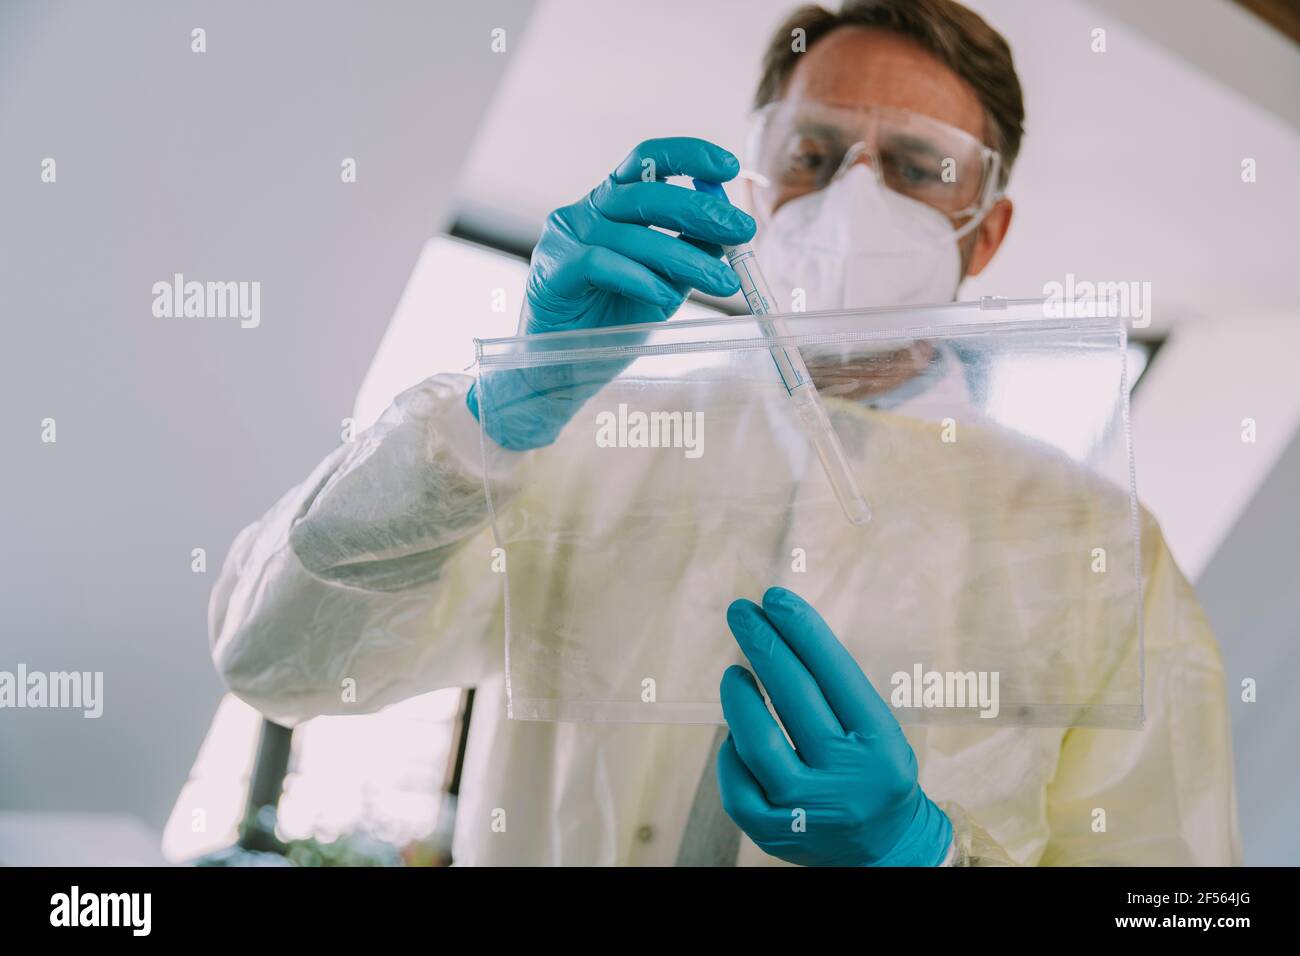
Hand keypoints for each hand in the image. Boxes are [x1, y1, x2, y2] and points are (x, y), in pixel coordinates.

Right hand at [467, 137, 754, 449]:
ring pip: (633, 234)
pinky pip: (602, 263)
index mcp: (611, 206)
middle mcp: (586, 212)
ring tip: (723, 283)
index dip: (689, 155)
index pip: (647, 161)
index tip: (729, 166)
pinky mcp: (552, 269)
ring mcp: (565, 237)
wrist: (563, 374)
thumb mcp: (662, 285)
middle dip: (702, 210)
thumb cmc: (610, 327)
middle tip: (743, 232)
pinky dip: (641, 279)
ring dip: (686, 258)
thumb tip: (731, 231)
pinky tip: (666, 297)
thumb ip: (689, 253)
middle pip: (647, 192)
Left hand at [718, 586, 952, 865]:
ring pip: (756, 740)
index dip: (803, 631)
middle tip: (742, 611)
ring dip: (739, 697)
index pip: (835, 673)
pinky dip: (731, 751)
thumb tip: (778, 633)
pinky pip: (735, 781)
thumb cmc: (873, 772)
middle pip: (794, 696)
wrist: (886, 851)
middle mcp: (846, 776)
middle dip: (763, 644)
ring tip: (734, 674)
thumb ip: (835, 693)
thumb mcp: (876, 731)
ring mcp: (806, 809)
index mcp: (880, 744)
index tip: (776, 598)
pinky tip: (736, 734)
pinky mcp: (772, 832)